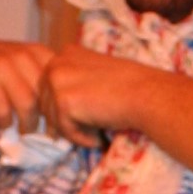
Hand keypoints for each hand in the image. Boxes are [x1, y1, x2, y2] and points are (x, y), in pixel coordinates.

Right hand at [0, 38, 53, 132]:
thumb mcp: (21, 62)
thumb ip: (42, 78)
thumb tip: (66, 112)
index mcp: (36, 52)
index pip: (60, 84)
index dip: (61, 109)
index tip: (59, 126)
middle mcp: (21, 55)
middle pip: (47, 98)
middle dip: (48, 122)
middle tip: (45, 137)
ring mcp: (2, 65)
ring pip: (27, 105)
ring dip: (27, 126)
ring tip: (25, 134)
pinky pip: (2, 110)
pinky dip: (4, 124)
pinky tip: (3, 127)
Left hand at [38, 47, 159, 146]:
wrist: (146, 94)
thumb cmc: (128, 87)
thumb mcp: (93, 74)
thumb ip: (72, 82)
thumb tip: (53, 113)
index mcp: (64, 54)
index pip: (48, 90)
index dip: (64, 109)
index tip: (87, 116)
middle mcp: (56, 63)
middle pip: (46, 105)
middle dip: (66, 122)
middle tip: (92, 127)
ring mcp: (58, 81)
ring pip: (53, 120)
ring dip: (75, 132)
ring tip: (97, 131)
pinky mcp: (64, 101)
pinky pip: (64, 131)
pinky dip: (81, 139)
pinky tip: (98, 136)